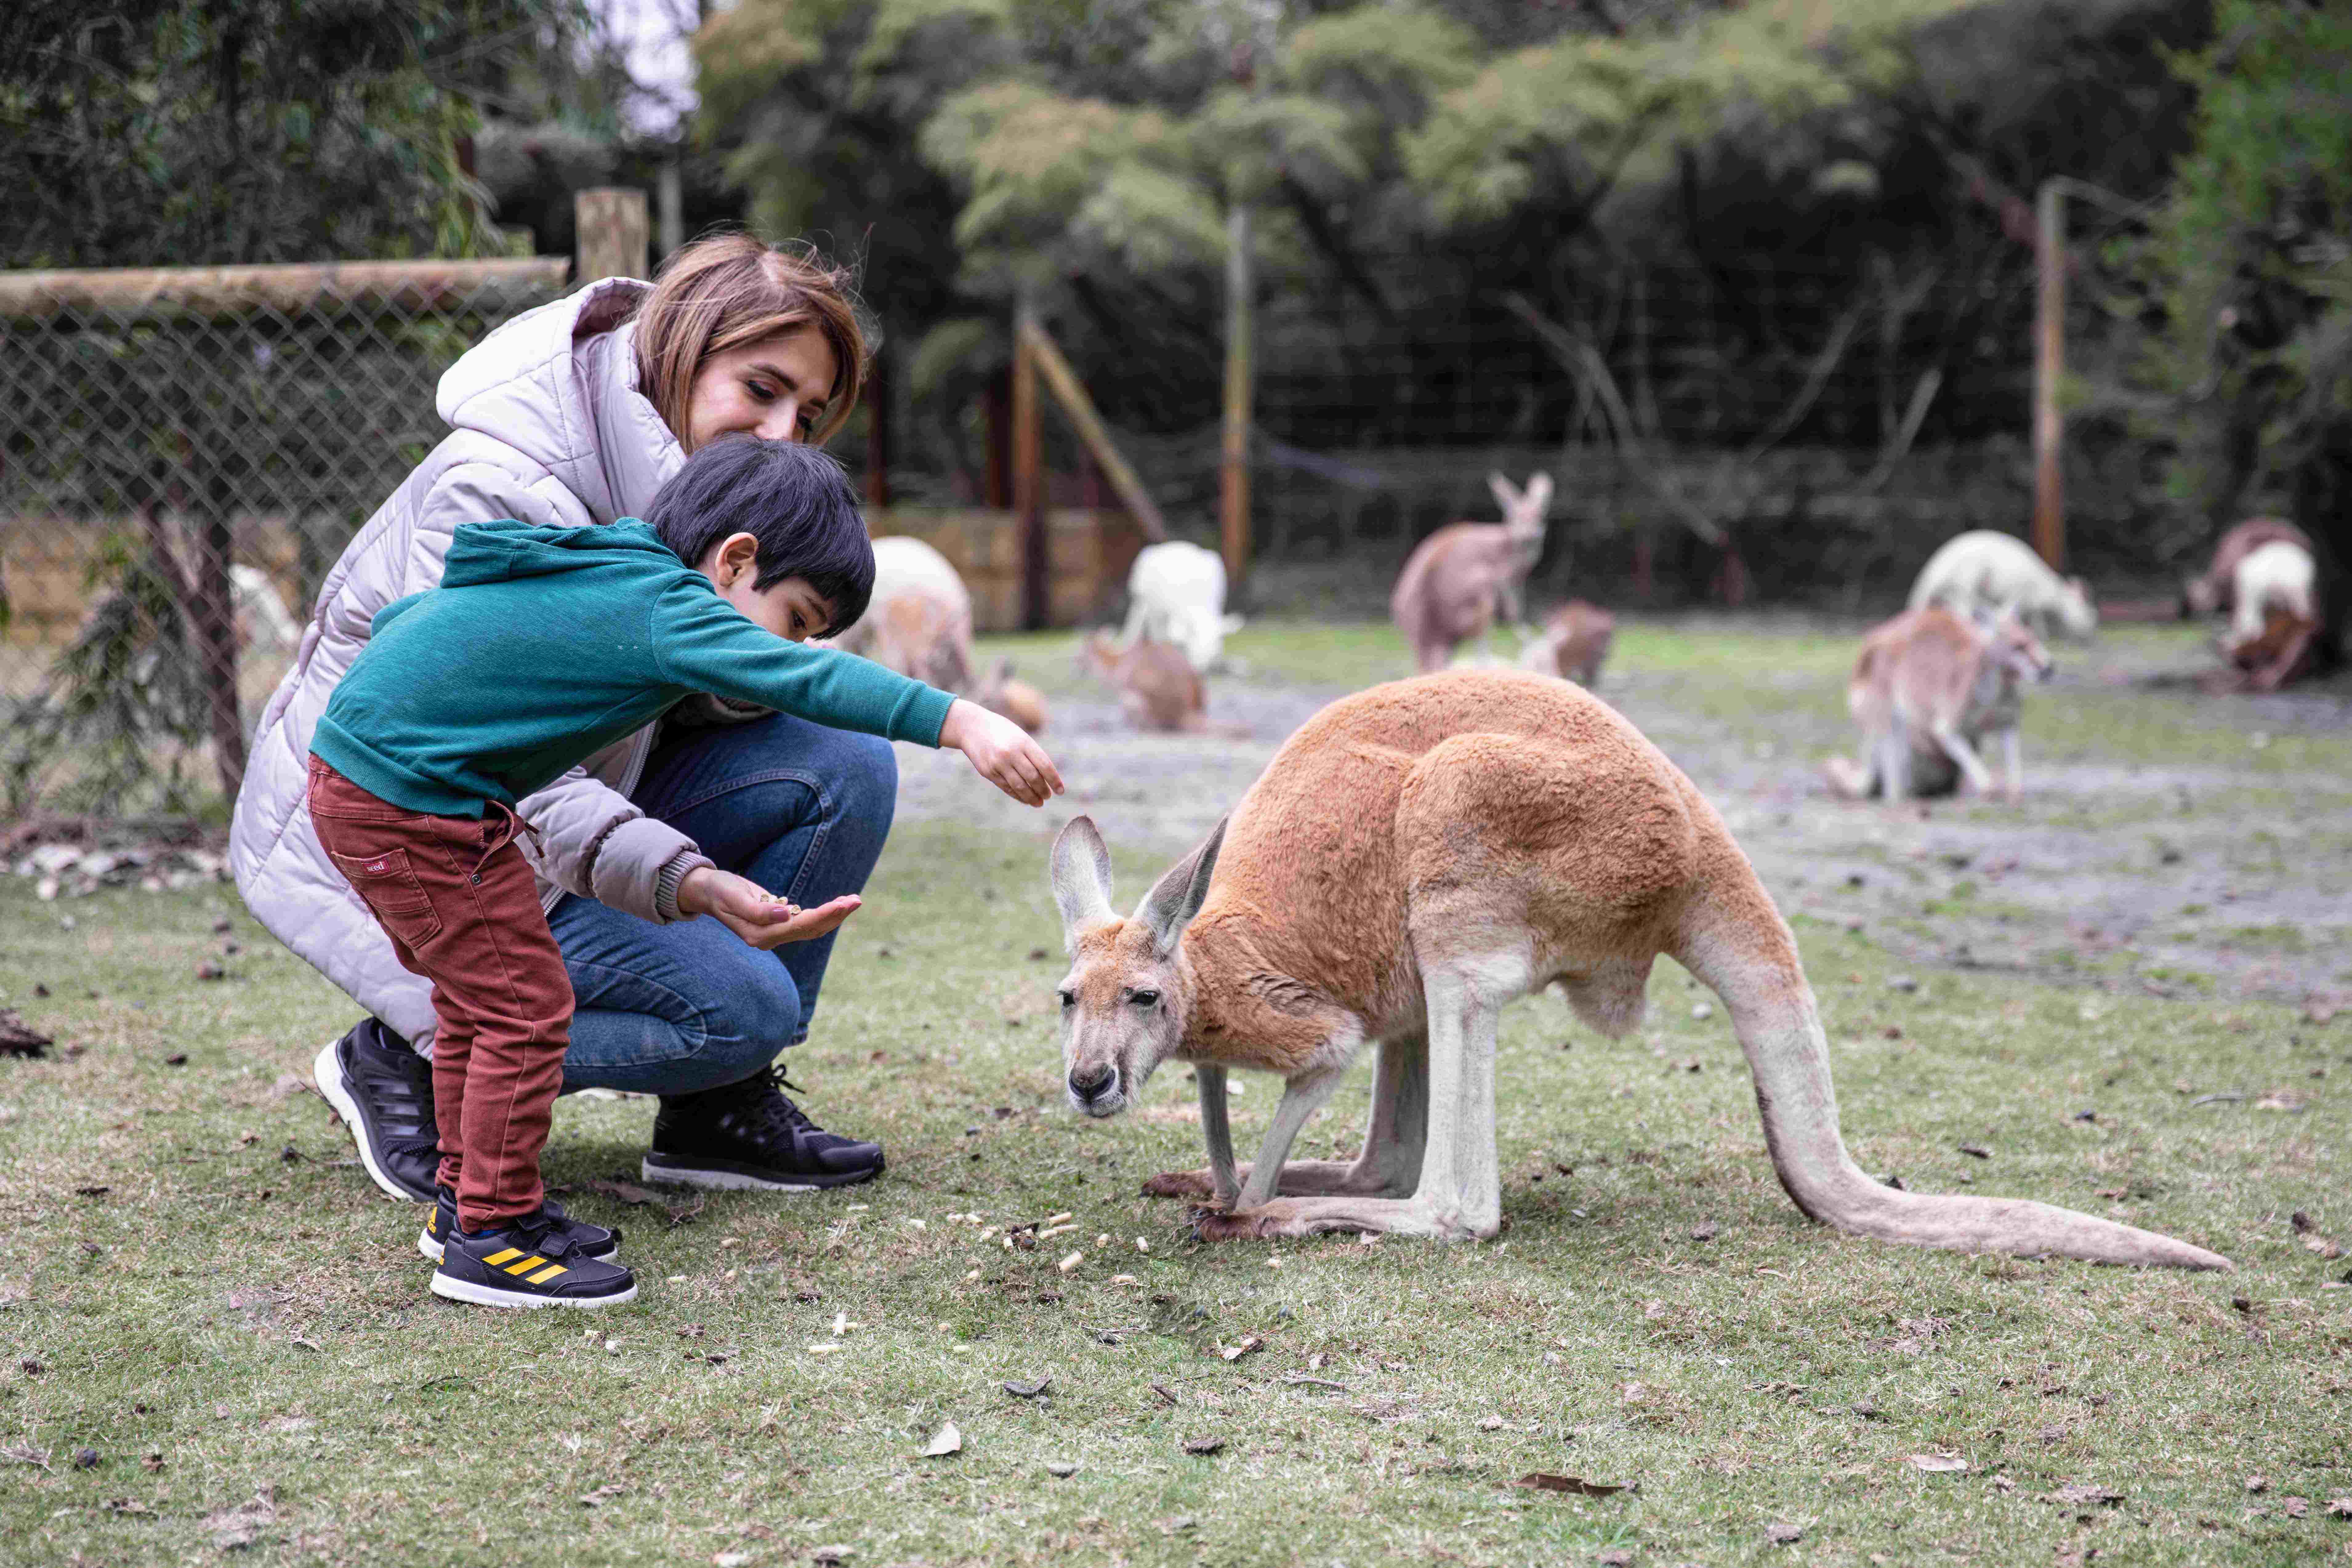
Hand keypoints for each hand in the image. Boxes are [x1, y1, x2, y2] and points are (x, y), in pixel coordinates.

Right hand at [677, 867, 861, 950]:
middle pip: (811, 929)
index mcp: (760, 935)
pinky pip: (806, 922)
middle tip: (857, 900)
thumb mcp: (735, 897)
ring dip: (834, 915)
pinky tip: (838, 905)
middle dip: (835, 915)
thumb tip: (787, 914)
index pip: (799, 926)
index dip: (824, 915)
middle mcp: (769, 938)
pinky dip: (824, 913)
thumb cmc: (719, 891)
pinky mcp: (778, 924)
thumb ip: (759, 910)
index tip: (844, 903)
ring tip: (854, 900)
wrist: (707, 892)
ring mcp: (774, 933)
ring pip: (812, 927)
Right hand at [939, 698, 1063, 806]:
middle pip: (1033, 778)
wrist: (972, 727)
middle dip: (1043, 790)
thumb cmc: (1002, 731)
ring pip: (1020, 787)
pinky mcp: (988, 772)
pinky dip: (1018, 796)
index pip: (1045, 765)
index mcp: (1023, 742)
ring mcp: (998, 764)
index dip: (1054, 780)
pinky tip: (1025, 799)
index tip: (1061, 791)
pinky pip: (1007, 788)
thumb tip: (1047, 777)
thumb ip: (1032, 754)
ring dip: (1032, 797)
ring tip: (1039, 802)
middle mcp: (1011, 753)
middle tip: (1048, 796)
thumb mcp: (1020, 736)